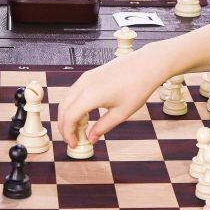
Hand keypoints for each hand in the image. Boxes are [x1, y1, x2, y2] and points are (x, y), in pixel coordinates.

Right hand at [57, 46, 174, 145]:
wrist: (146, 65)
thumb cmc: (137, 88)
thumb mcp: (120, 113)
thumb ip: (102, 127)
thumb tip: (91, 138)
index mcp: (89, 96)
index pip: (69, 118)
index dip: (68, 133)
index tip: (74, 144)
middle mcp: (83, 85)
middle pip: (63, 109)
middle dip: (64, 126)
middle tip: (72, 139)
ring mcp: (85, 78)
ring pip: (67, 100)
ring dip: (68, 115)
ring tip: (79, 129)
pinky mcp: (89, 75)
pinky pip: (74, 92)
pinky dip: (74, 105)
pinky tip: (85, 115)